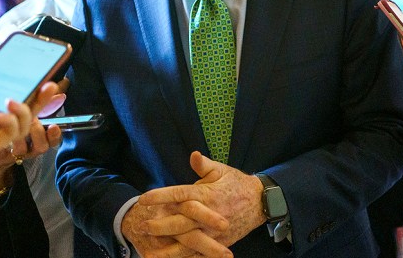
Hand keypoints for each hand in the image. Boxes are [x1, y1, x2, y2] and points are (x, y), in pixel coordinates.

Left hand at [0, 63, 60, 188]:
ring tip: (11, 101)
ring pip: (24, 122)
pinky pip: (10, 134)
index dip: (24, 85)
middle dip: (41, 98)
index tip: (35, 71)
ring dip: (25, 110)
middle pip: (24, 109)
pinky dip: (9, 122)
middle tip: (50, 84)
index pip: (7, 95)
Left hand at [132, 151, 265, 254]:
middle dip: (160, 225)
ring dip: (168, 249)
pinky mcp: (219, 243)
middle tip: (141, 226)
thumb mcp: (222, 170)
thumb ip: (204, 165)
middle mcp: (208, 214)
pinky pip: (199, 254)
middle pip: (180, 221)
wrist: (261, 202)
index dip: (161, 196)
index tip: (143, 198)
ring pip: (188, 242)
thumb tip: (193, 154)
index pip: (179, 194)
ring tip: (149, 253)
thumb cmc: (237, 183)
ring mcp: (213, 231)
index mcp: (206, 194)